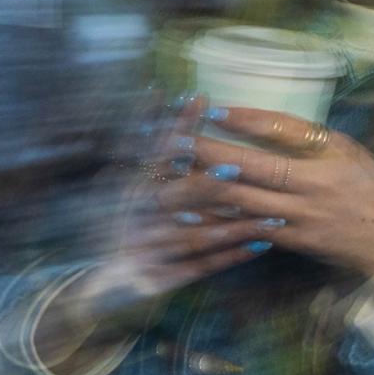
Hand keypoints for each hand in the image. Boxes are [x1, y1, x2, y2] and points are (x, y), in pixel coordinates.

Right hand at [79, 101, 279, 310]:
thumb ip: (145, 142)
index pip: (154, 152)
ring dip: (232, 226)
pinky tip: (260, 245)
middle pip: (172, 198)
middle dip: (204, 184)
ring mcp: (149, 251)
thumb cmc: (118, 223)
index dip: (177, 126)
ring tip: (270, 217)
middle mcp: (138, 219)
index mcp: (130, 189)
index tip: (201, 100)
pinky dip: (230, 257)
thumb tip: (158, 91)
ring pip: (194, 237)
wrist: (103, 283)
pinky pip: (200, 267)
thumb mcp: (120, 179)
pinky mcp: (163, 279)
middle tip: (236, 170)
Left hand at [179, 107, 373, 300]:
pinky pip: (249, 227)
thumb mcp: (351, 152)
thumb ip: (308, 140)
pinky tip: (196, 209)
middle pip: (251, 165)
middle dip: (207, 150)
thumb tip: (258, 121)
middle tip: (173, 136)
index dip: (243, 118)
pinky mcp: (294, 242)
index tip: (210, 106)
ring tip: (172, 171)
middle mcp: (315, 185)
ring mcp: (302, 217)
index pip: (281, 129)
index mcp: (332, 155)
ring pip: (243, 199)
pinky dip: (220, 217)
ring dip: (204, 186)